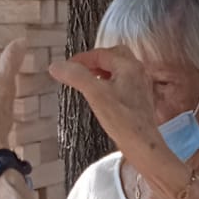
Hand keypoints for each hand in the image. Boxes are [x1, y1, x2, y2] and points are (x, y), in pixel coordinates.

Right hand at [50, 44, 164, 167]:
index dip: (81, 59)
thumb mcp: (95, 94)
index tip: (65, 68)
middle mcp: (137, 72)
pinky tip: (101, 96)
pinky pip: (122, 83)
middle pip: (113, 56)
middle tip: (79, 70)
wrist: (142, 145)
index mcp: (129, 66)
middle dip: (94, 61)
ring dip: (101, 72)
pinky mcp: (139, 99)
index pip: (101, 53)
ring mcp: (140, 85)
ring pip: (118, 70)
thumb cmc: (122, 120)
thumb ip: (76, 76)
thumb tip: (56, 66)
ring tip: (87, 82)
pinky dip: (109, 83)